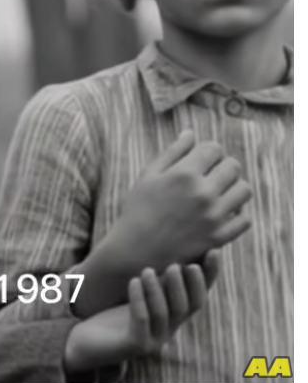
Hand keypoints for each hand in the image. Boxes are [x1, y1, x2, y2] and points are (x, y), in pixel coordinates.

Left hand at [64, 253, 219, 372]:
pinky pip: (140, 324)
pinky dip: (139, 301)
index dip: (209, 275)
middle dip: (186, 285)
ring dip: (157, 290)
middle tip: (176, 265)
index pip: (200, 295)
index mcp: (174, 313)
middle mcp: (169, 327)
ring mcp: (154, 339)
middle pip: (188, 307)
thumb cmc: (115, 306)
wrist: (89, 337)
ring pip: (164, 315)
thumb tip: (168, 228)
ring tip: (147, 270)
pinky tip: (132, 282)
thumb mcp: (139, 284)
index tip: (214, 251)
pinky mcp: (134, 345)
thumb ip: (156, 266)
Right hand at [105, 130, 252, 268]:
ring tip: (220, 192)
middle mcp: (203, 193)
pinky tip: (223, 212)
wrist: (137, 249)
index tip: (202, 158)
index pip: (214, 149)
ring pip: (244, 191)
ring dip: (234, 187)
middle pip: (233, 167)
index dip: (209, 150)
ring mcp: (214, 217)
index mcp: (184, 174)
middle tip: (212, 173)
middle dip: (224, 165)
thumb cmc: (139, 208)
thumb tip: (191, 133)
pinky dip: (238, 213)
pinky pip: (245, 220)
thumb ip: (173, 152)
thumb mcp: (149, 174)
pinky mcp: (219, 237)